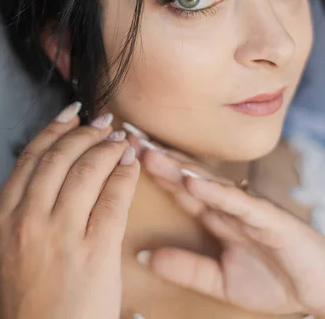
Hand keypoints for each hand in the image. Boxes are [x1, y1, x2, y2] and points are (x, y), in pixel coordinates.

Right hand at [0, 103, 139, 318]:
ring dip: (108, 148)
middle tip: (103, 123)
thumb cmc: (31, 305)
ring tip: (121, 141)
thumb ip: (26, 211)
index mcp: (5, 219)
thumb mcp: (11, 253)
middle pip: (60, 157)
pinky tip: (131, 165)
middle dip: (86, 133)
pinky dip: (125, 174)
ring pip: (88, 170)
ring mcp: (61, 234)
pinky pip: (113, 197)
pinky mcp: (94, 249)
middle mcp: (28, 220)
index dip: (55, 129)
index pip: (30, 157)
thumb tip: (56, 171)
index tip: (72, 114)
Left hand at [124, 124, 324, 316]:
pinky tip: (193, 181)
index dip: (151, 172)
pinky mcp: (266, 217)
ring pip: (207, 181)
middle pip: (185, 176)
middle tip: (128, 138)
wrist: (320, 290)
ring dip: (178, 167)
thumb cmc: (273, 281)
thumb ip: (185, 268)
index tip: (123, 156)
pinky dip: (215, 190)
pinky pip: (237, 202)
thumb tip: (143, 258)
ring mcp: (245, 207)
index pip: (177, 189)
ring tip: (151, 153)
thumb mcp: (219, 281)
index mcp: (214, 216)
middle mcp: (226, 205)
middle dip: (157, 158)